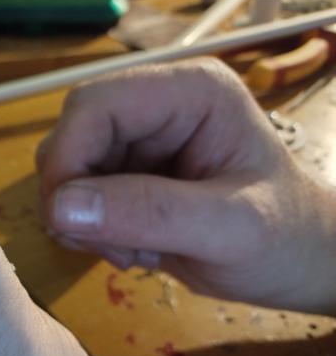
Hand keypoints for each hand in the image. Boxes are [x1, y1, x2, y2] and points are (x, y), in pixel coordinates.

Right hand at [38, 59, 335, 314]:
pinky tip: (132, 248)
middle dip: (75, 197)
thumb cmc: (284, 238)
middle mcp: (157, 105)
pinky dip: (90, 230)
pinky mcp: (127, 172)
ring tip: (134, 251)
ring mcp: (140, 139)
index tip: (66, 220)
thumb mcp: (230, 229)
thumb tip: (60, 208)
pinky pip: (76, 196)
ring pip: (67, 169)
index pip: (93, 106)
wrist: (296, 263)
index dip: (67, 158)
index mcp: (190, 92)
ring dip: (84, 220)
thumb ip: (150, 213)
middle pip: (71, 135)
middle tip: (113, 246)